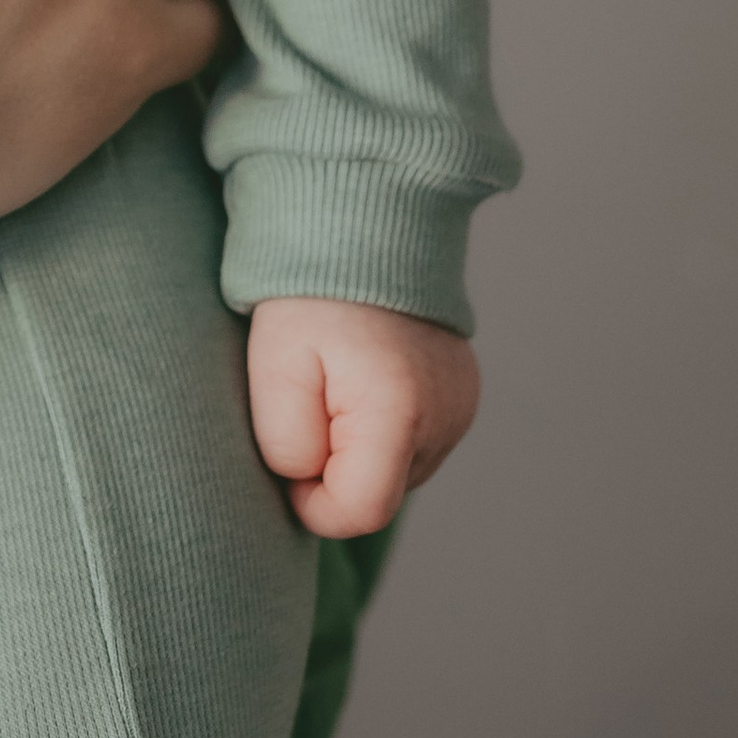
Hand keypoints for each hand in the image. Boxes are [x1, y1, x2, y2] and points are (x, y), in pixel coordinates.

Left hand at [246, 294, 479, 536]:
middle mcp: (446, 417)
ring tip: (336, 382)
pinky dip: (381, 430)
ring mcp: (462, 408)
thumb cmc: (308, 296)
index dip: (312, 503)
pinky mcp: (463, 397)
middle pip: (379, 494)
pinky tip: (362, 381)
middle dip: (333, 470)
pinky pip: (413, 444)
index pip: (361, 512)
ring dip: (357, 450)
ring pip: (395, 473)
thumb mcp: (274, 367)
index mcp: (400, 411)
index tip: (286, 458)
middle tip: (309, 400)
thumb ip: (287, 444)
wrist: (361, 224)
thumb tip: (309, 484)